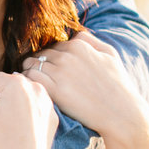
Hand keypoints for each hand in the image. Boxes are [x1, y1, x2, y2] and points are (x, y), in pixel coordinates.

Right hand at [0, 62, 54, 148]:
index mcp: (15, 83)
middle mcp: (35, 86)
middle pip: (3, 86)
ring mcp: (46, 101)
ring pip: (19, 96)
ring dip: (8, 103)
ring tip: (0, 123)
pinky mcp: (52, 115)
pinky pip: (33, 108)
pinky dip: (24, 113)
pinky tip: (16, 127)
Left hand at [23, 32, 148, 137]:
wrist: (121, 113)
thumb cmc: (118, 85)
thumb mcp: (110, 54)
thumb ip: (91, 40)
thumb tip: (75, 34)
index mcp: (80, 45)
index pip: (54, 45)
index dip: (52, 58)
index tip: (52, 69)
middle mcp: (68, 55)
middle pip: (41, 53)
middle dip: (40, 64)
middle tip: (43, 78)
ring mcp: (60, 71)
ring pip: (31, 63)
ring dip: (30, 71)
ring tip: (34, 83)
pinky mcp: (55, 89)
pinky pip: (31, 76)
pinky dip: (28, 80)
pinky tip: (33, 88)